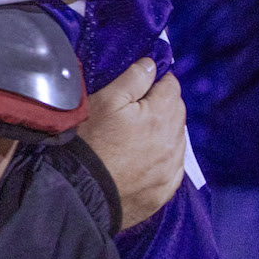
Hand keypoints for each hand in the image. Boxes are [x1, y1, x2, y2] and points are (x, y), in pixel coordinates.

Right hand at [77, 59, 186, 228]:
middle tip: (134, 110)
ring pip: (177, 140)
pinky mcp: (165, 191)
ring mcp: (171, 170)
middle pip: (178, 113)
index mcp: (162, 115)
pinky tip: (143, 160)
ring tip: (135, 137)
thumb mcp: (105, 101)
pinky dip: (163, 160)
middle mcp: (174, 143)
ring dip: (163, 133)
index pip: (172, 86)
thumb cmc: (90, 142)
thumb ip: (133, 79)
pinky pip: (172, 168)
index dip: (156, 81)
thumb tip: (152, 65)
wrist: (80, 193)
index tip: (141, 85)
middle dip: (162, 106)